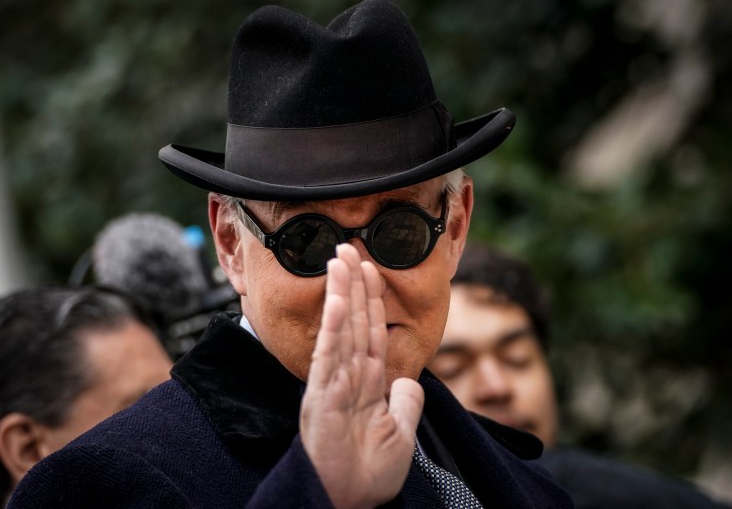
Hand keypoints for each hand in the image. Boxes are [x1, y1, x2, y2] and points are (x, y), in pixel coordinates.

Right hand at [299, 244, 423, 508]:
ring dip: (341, 293)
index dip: (372, 298)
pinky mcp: (323, 396)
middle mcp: (349, 376)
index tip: (369, 268)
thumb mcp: (400, 433)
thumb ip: (405, 403)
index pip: (372, 329)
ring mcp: (334, 383)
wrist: (349, 500)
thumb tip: (409, 381)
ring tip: (339, 259)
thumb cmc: (369, 474)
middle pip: (354, 320)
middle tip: (347, 246)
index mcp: (367, 381)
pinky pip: (329, 357)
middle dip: (352, 283)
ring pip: (341, 329)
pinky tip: (336, 301)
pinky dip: (333, 329)